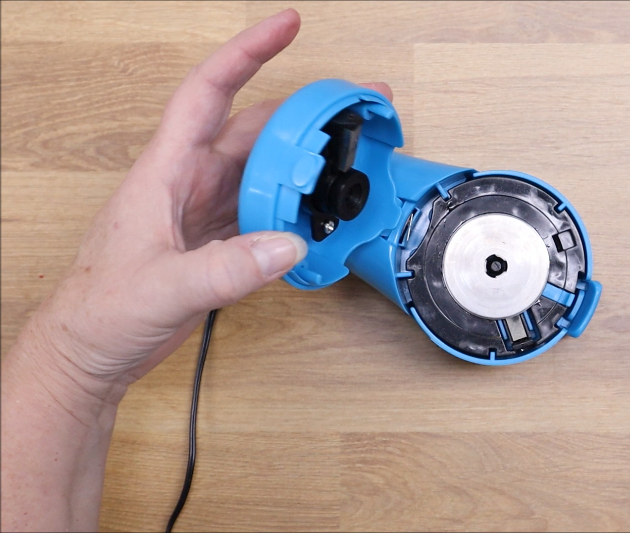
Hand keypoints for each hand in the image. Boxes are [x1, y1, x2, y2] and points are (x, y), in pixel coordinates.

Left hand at [8, 9, 392, 402]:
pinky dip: (297, 207)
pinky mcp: (219, 240)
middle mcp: (190, 182)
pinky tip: (320, 214)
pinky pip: (267, 209)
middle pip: (255, 128)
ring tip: (349, 156)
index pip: (208, 93)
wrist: (90, 349)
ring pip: (266, 168)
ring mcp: (206, 210)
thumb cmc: (100, 310)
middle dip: (305, 111)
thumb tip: (286, 244)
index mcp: (166, 172)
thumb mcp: (161, 288)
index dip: (247, 53)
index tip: (285, 26)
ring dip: (306, 160)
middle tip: (354, 104)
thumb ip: (226, 270)